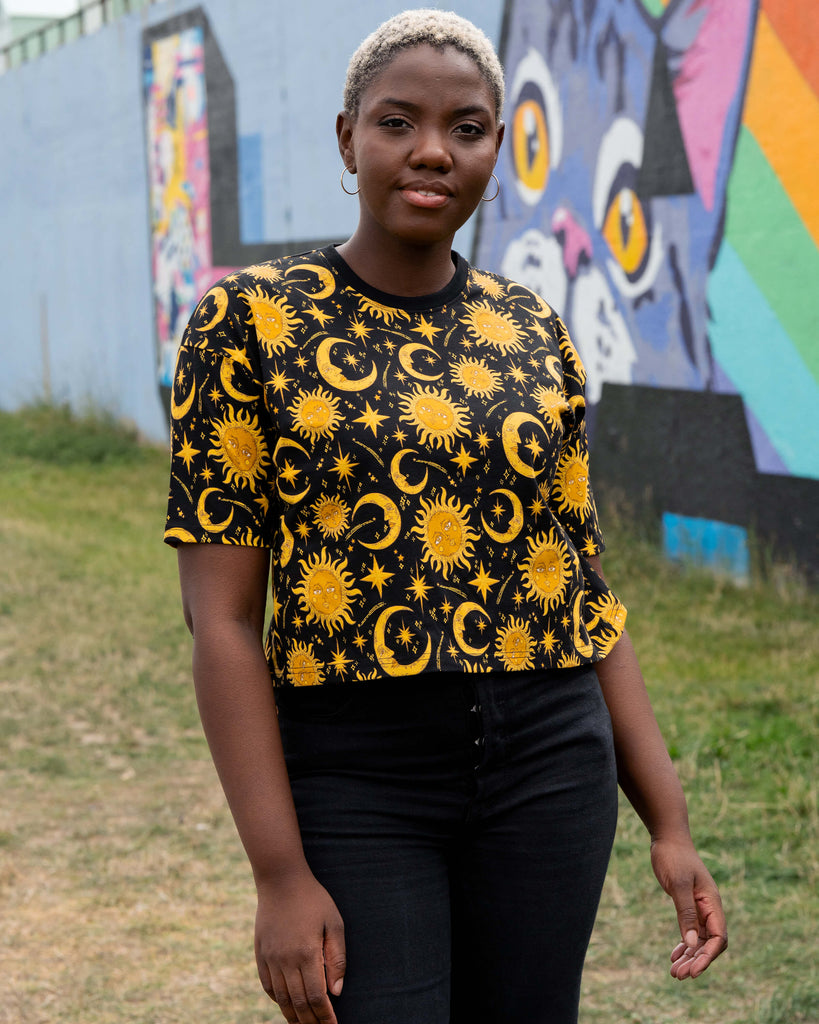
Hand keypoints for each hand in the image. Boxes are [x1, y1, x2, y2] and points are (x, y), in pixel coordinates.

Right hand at [254, 868, 345, 1022]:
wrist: (281, 879)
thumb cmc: (313, 899)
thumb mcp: (333, 923)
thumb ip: (337, 958)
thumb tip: (336, 991)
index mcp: (307, 953)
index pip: (316, 997)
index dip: (325, 1016)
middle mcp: (286, 960)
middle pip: (298, 1003)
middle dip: (311, 1021)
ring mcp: (270, 958)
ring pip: (281, 999)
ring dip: (293, 1016)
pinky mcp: (260, 954)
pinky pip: (268, 986)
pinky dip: (277, 1000)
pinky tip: (286, 1005)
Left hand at [650, 837, 726, 979]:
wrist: (667, 838)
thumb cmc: (674, 856)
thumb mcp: (678, 885)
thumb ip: (686, 913)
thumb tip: (692, 944)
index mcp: (712, 903)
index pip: (719, 938)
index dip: (708, 957)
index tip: (694, 971)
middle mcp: (709, 908)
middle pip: (709, 943)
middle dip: (697, 961)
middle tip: (679, 976)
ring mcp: (699, 907)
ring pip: (699, 940)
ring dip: (689, 956)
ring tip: (675, 973)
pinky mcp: (688, 905)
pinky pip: (690, 931)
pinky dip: (684, 944)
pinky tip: (674, 956)